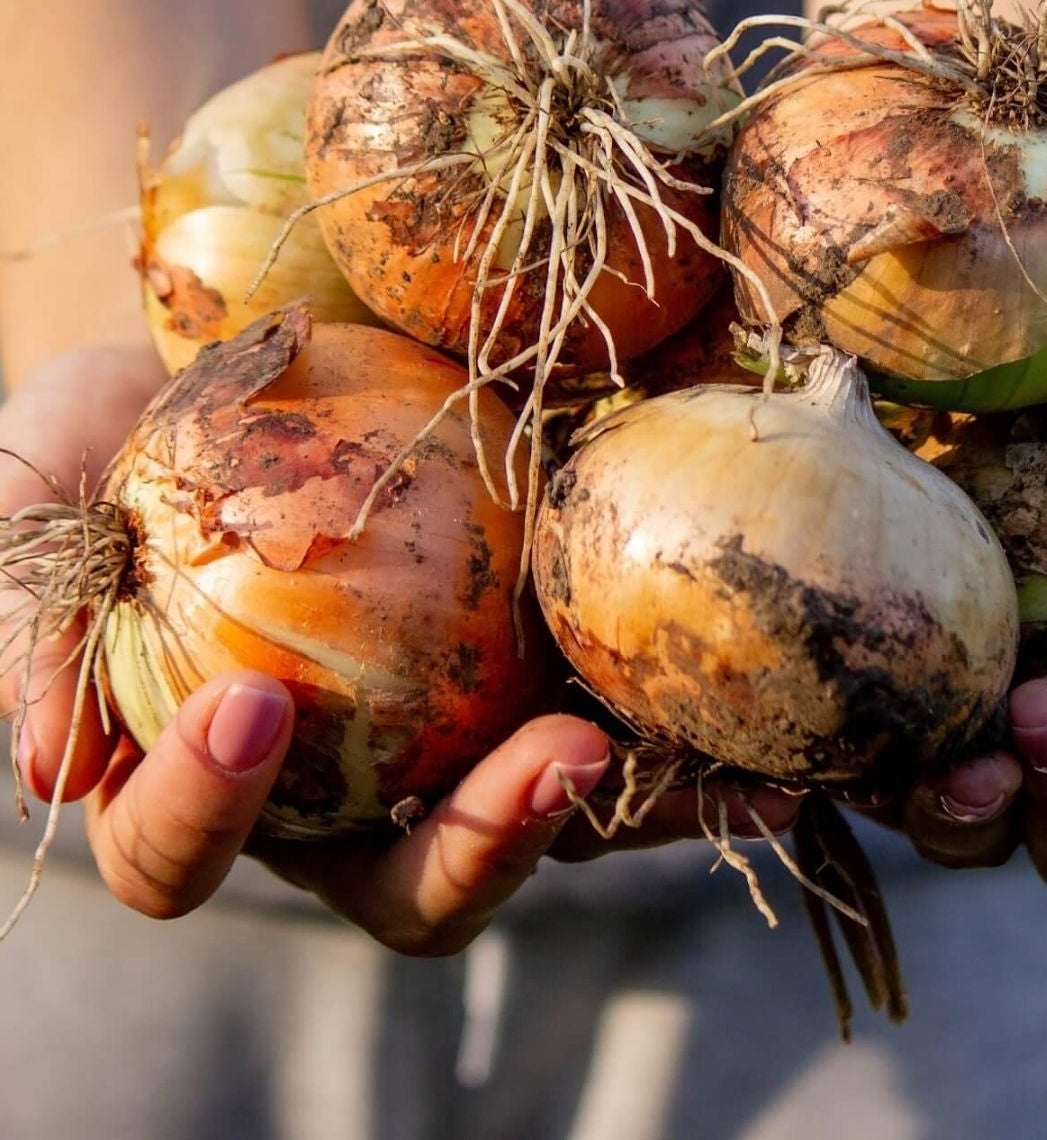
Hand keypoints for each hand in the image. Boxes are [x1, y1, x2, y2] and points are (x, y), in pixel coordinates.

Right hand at [1, 346, 797, 955]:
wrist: (231, 356)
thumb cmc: (112, 437)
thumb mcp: (35, 492)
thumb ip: (30, 619)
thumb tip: (50, 770)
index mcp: (208, 774)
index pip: (186, 852)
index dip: (205, 813)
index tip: (244, 703)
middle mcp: (345, 786)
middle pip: (412, 884)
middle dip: (483, 850)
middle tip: (556, 766)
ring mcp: (455, 732)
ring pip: (554, 821)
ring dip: (647, 808)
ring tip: (751, 768)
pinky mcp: (541, 660)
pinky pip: (625, 709)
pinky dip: (696, 717)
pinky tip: (777, 690)